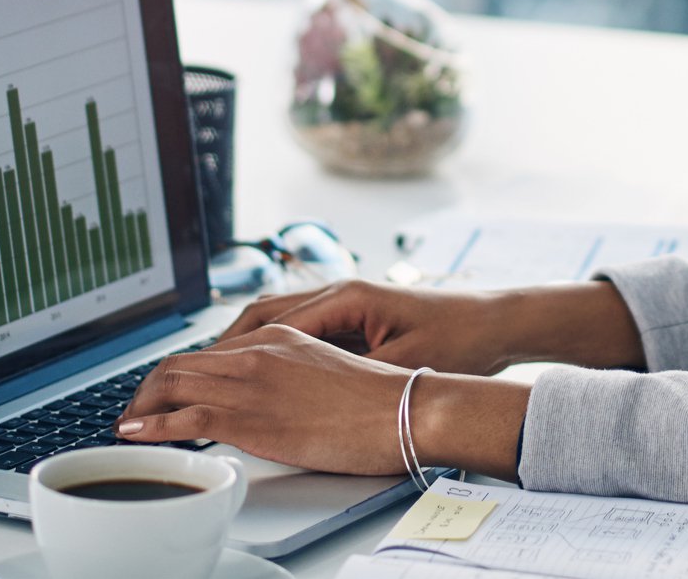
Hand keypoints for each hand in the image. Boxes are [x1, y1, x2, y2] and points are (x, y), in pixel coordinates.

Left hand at [117, 324, 409, 472]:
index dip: (178, 374)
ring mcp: (252, 383)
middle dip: (149, 389)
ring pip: (173, 384)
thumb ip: (292, 376)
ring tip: (128, 427)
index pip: (210, 350)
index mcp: (279, 337)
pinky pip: (184, 417)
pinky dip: (151, 426)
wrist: (403, 409)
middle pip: (181, 362)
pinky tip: (135, 435)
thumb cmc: (378, 399)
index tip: (165, 394)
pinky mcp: (251, 416)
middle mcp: (258, 352)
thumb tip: (275, 398)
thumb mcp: (327, 373)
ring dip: (141, 407)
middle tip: (136, 412)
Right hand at [208, 279, 517, 375]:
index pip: (272, 319)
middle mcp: (340, 292)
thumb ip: (354, 376)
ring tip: (214, 377)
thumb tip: (305, 396)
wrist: (495, 323)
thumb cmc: (458, 337)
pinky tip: (260, 377)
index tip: (203, 371)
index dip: (234, 348)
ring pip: (279, 320)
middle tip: (193, 375)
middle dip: (227, 344)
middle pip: (265, 313)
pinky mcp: (354, 319)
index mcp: (347, 296)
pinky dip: (274, 349)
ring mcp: (346, 304)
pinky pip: (300, 331)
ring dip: (247, 345)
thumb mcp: (403, 365)